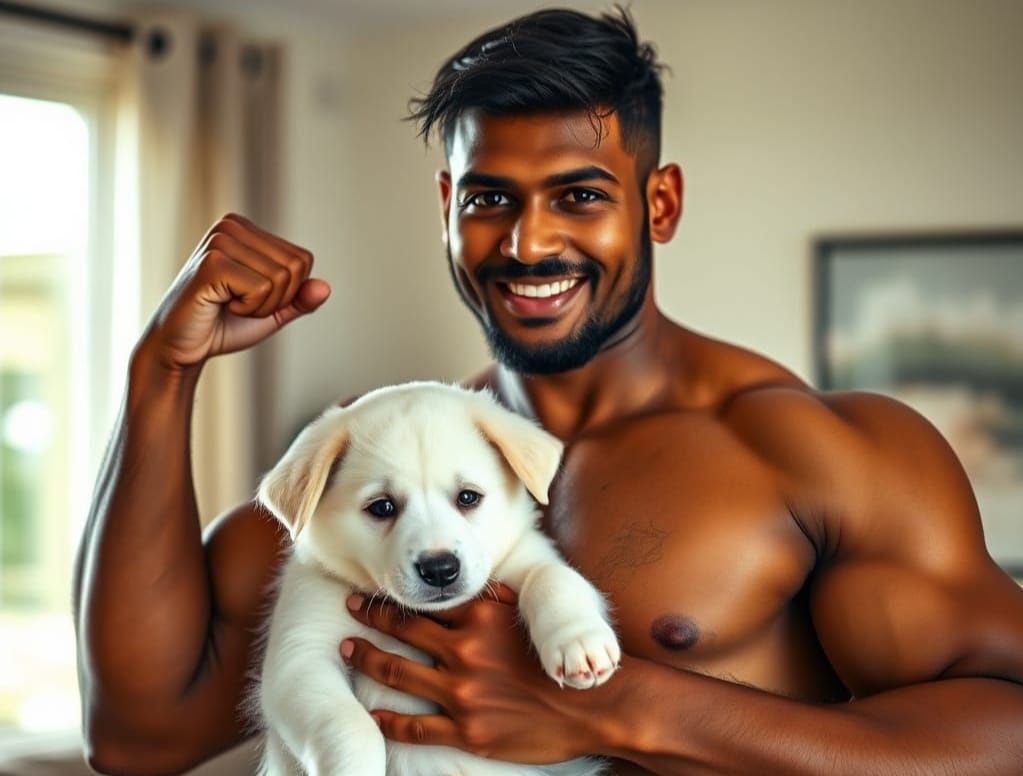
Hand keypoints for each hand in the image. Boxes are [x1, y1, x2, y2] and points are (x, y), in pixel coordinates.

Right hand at [140, 213, 330, 371]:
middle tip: (239, 305)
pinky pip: (262, 289)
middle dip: (276, 300)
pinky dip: (248, 309)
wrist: (180, 347)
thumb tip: (325, 287)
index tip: (252, 298)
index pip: (303, 259)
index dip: (287, 292)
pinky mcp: (211, 262)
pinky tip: (219, 305)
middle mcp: (232, 226)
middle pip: (295, 267)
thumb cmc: (223, 325)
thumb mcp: (273, 311)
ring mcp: (219, 241)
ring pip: (280, 278)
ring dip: (260, 306)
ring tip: (228, 304)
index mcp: (246, 230)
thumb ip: (300, 299)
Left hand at [341, 584, 607, 763]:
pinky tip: (373, 716)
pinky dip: (389, 722)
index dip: (393, 598)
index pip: (425, 605)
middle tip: (348, 609)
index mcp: (480, 619)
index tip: (371, 592)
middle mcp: (465, 651)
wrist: (593, 705)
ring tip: (347, 650)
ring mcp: (463, 693)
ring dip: (367, 659)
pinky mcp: (468, 730)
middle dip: (370, 619)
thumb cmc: (561, 659)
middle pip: (403, 631)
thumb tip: (471, 584)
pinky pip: (416, 727)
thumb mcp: (529, 616)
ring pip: (398, 673)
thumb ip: (495, 600)